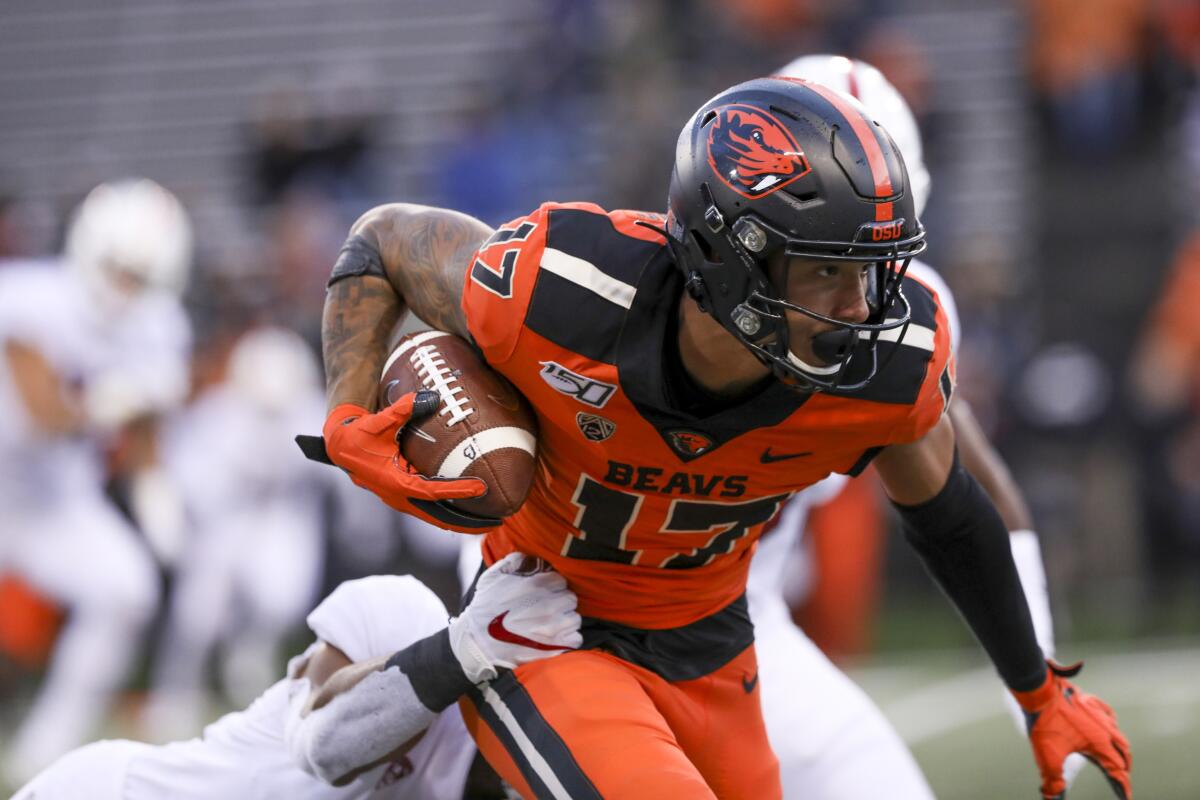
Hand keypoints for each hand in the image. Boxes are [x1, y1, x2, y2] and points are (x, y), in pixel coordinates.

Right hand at [322, 393, 488, 526]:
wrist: (341, 446)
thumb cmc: (359, 434)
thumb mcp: (378, 421)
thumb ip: (402, 409)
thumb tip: (430, 396)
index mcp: (395, 482)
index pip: (433, 491)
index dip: (457, 490)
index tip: (481, 488)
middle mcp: (400, 497)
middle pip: (439, 516)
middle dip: (467, 522)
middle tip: (497, 521)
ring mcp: (402, 499)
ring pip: (436, 517)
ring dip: (461, 522)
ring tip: (489, 522)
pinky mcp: (404, 496)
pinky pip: (431, 510)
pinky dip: (450, 513)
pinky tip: (468, 511)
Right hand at [449, 552, 582, 682]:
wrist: (478, 643)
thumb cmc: (485, 609)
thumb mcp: (493, 577)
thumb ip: (515, 561)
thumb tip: (530, 556)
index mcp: (537, 585)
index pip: (560, 580)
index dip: (552, 587)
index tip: (543, 594)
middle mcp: (549, 605)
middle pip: (570, 598)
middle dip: (560, 602)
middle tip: (547, 609)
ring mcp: (554, 627)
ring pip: (574, 618)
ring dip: (565, 620)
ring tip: (549, 624)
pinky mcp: (556, 647)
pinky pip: (575, 638)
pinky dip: (567, 638)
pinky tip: (553, 638)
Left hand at [1012, 661, 1131, 798]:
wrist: (1039, 690)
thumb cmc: (1044, 723)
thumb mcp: (1047, 757)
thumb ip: (1053, 780)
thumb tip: (1053, 797)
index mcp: (1099, 744)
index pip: (1117, 770)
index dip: (1122, 787)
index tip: (1126, 798)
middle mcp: (1105, 729)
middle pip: (1123, 753)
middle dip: (1123, 769)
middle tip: (1121, 780)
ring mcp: (1098, 713)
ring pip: (1118, 734)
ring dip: (1120, 749)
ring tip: (1117, 758)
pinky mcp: (1090, 700)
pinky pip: (1108, 714)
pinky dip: (1112, 725)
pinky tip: (1108, 726)